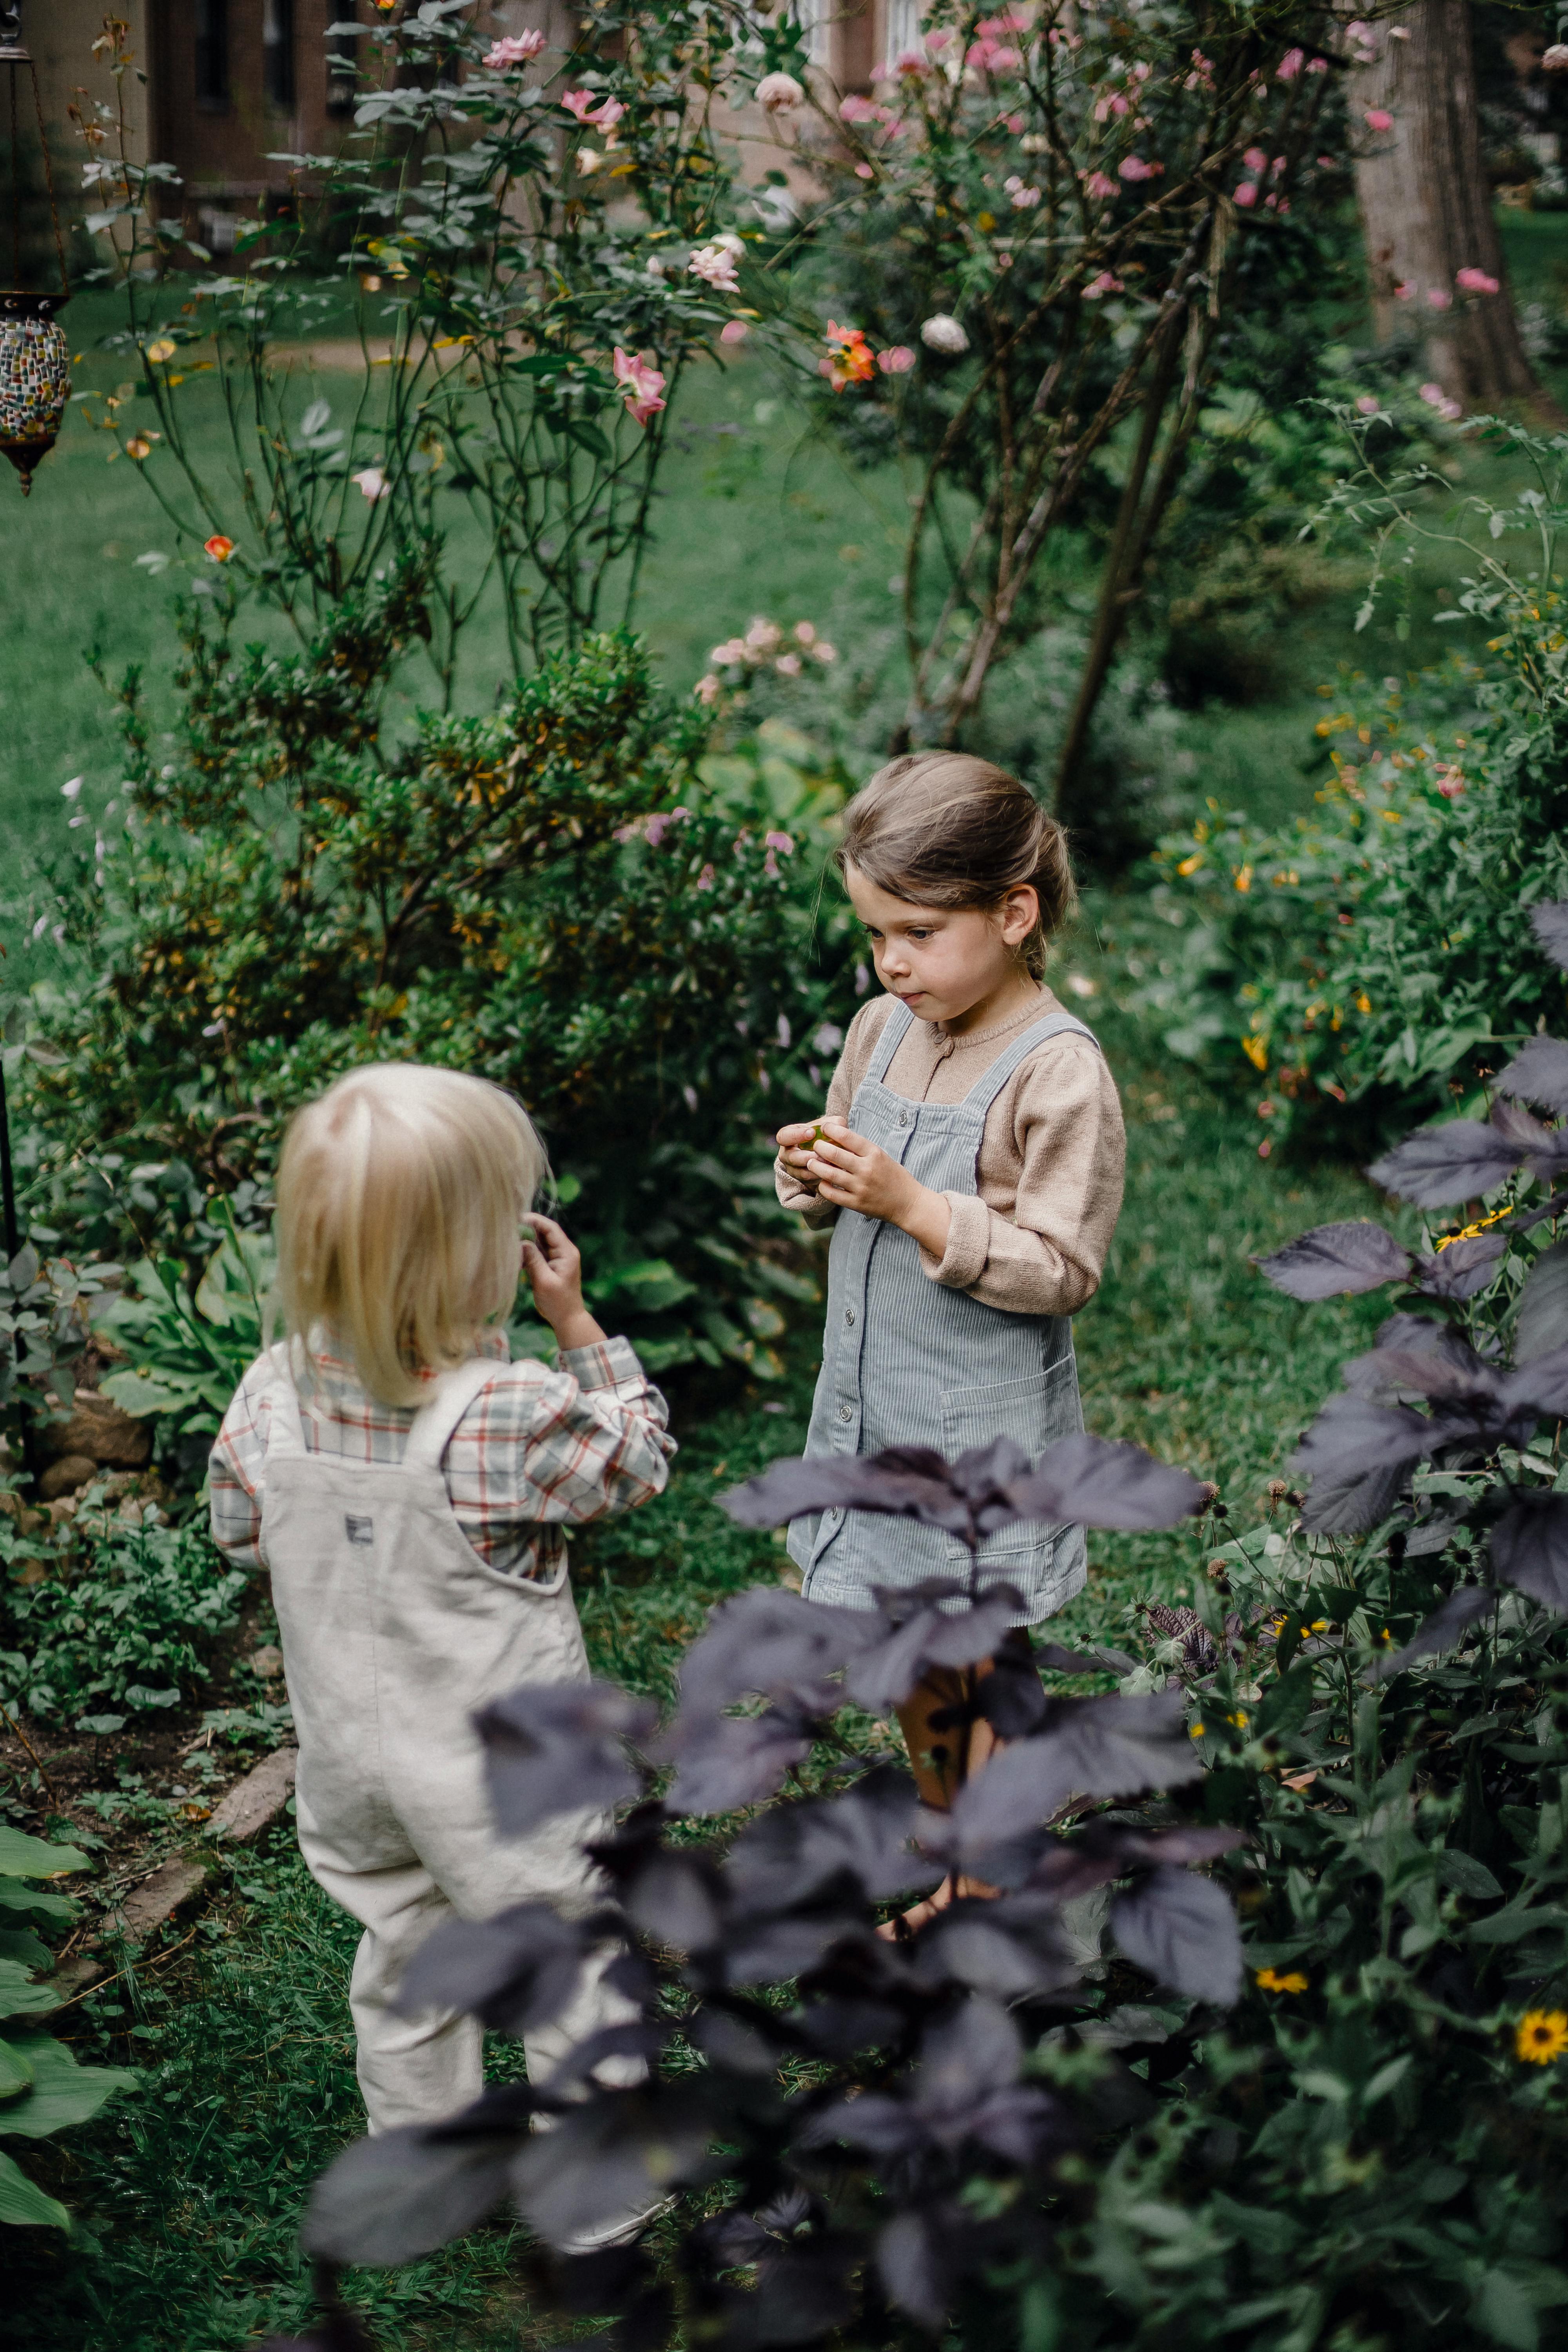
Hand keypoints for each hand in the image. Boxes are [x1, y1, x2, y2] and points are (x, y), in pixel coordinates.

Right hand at [522, 1214, 605, 1350]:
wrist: (567, 1318)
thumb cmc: (558, 1302)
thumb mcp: (544, 1281)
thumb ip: (533, 1260)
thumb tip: (521, 1242)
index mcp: (567, 1252)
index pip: (550, 1228)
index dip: (534, 1220)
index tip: (517, 1217)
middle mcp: (563, 1252)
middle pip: (544, 1232)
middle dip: (527, 1229)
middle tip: (509, 1228)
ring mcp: (557, 1258)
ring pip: (539, 1242)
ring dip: (525, 1241)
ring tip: (509, 1240)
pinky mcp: (551, 1265)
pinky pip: (537, 1253)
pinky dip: (527, 1253)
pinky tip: (515, 1257)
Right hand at [776, 1115, 830, 1191]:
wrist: (825, 1152)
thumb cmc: (822, 1134)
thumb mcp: (827, 1125)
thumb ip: (833, 1122)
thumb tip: (838, 1125)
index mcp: (788, 1136)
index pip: (784, 1136)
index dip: (795, 1135)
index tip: (812, 1133)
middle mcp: (787, 1153)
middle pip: (791, 1157)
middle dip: (806, 1157)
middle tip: (820, 1154)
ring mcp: (793, 1168)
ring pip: (801, 1172)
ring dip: (815, 1168)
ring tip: (829, 1162)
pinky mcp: (803, 1179)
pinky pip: (810, 1181)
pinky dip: (821, 1176)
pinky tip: (832, 1170)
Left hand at [805, 1124, 951, 1258]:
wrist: (908, 1203)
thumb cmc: (894, 1177)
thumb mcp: (882, 1156)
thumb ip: (861, 1149)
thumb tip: (837, 1138)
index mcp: (874, 1154)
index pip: (848, 1136)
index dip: (831, 1130)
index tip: (824, 1128)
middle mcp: (867, 1169)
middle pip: (834, 1154)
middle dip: (819, 1147)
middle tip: (815, 1146)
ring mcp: (860, 1187)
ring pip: (829, 1173)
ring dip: (815, 1166)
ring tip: (811, 1162)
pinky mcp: (856, 1203)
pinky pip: (832, 1194)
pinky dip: (823, 1186)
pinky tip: (822, 1182)